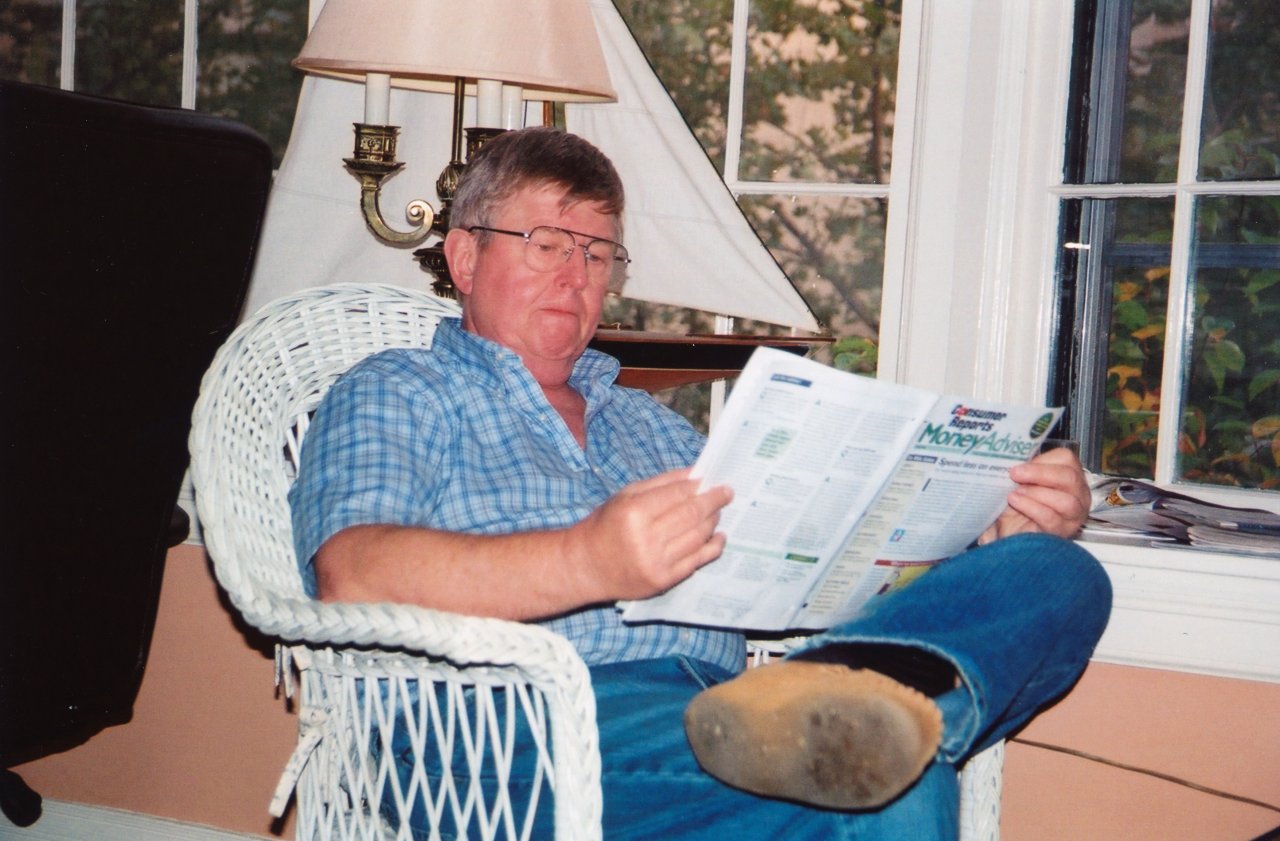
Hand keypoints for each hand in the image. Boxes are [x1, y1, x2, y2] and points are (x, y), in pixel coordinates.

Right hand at [566, 468, 732, 602]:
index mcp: (634, 512)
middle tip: (726, 493)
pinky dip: (712, 547)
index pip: (677, 494)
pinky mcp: (663, 581)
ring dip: (713, 522)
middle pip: (691, 515)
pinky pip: (696, 562)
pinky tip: (718, 537)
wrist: (585, 566)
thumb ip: (661, 483)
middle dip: (713, 502)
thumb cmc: (605, 526)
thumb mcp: (625, 496)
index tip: (715, 481)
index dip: (699, 486)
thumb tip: (696, 474)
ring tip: (717, 512)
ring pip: (697, 537)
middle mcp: (646, 538)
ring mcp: (656, 562)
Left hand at [979, 447, 1090, 543]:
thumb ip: (1020, 469)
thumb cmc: (1016, 505)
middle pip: (1070, 478)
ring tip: (1014, 493)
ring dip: (1036, 493)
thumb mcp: (1017, 482)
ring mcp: (1074, 516)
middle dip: (1040, 474)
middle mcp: (1078, 495)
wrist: (1007, 533)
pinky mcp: (1063, 533)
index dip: (1042, 460)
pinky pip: (1053, 519)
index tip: (1018, 465)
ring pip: (1067, 501)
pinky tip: (1016, 503)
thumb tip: (1009, 457)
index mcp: (1067, 476)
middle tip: (1015, 474)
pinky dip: (1032, 508)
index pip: (1067, 459)